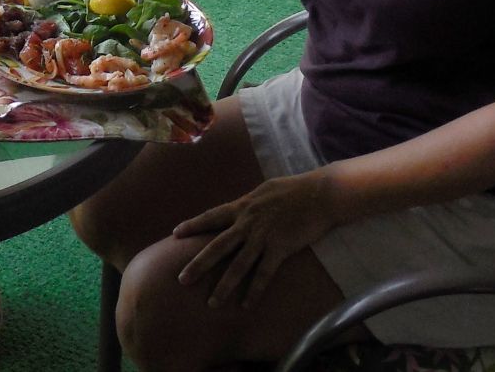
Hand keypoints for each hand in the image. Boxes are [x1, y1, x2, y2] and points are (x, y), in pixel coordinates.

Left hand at [171, 173, 338, 309]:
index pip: (211, 216)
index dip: (193, 225)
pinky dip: (254, 291)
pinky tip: (246, 305)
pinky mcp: (280, 248)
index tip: (175, 233)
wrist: (319, 194)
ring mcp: (263, 237)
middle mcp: (248, 222)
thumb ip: (249, 203)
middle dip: (198, 264)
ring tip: (212, 303)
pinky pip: (264, 274)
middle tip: (182, 279)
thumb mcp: (264, 191)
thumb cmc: (294, 189)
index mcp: (242, 206)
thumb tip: (240, 208)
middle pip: (217, 246)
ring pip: (238, 265)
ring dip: (224, 286)